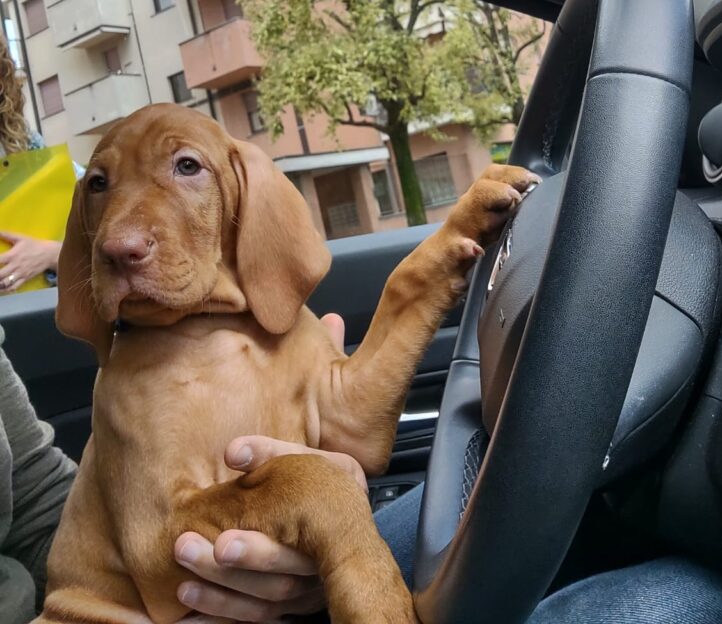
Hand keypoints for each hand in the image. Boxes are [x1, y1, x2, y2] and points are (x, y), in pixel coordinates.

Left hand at [0, 232, 59, 290]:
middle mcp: (15, 266)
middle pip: (0, 275)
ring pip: (5, 283)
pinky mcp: (24, 279)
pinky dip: (5, 290)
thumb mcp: (21, 238)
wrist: (49, 254)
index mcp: (12, 255)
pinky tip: (1, 289)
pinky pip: (13, 287)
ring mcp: (20, 274)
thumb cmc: (34, 245)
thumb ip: (7, 234)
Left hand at [176, 315, 363, 622]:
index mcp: (342, 487)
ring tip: (185, 556)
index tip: (232, 452)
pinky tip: (189, 590)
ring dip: (226, 579)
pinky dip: (223, 606)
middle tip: (200, 536)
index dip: (274, 459)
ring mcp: (314, 573)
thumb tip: (327, 321)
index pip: (314, 474)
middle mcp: (332, 534)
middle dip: (248, 546)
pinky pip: (259, 614)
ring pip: (275, 588)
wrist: (332, 532)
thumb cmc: (319, 469)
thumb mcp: (323, 417)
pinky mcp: (291, 603)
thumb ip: (324, 378)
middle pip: (296, 549)